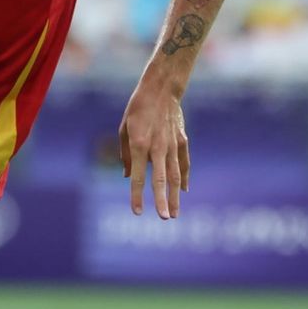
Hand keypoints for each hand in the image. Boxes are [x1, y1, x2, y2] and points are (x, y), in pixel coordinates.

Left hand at [118, 82, 189, 218]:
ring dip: (175, 196)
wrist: (161, 90)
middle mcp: (157, 147)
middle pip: (161, 179)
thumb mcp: (123, 129)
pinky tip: (183, 191)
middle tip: (164, 218)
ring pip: (175, 175)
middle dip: (162, 201)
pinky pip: (184, 163)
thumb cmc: (137, 109)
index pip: (137, 176)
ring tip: (174, 214)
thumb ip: (125, 154)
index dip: (137, 196)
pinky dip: (184, 178)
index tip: (138, 212)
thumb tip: (126, 177)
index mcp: (139, 144)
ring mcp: (173, 145)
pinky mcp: (183, 141)